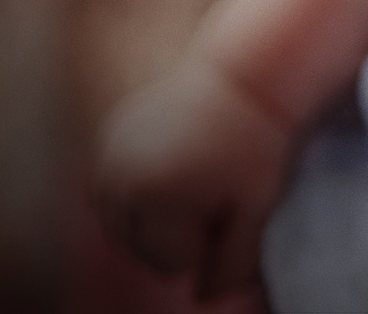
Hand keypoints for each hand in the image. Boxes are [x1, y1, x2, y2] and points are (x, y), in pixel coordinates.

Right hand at [94, 55, 295, 299]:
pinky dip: (137, 193)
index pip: (172, 263)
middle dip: (178, 234)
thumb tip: (201, 300)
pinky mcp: (108, 138)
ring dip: (154, 219)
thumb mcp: (259, 210)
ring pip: (121, 226)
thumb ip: (234, 264)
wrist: (247, 77)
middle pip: (141, 250)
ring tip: (195, 180)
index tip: (231, 201)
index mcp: (155, 195)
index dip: (209, 240)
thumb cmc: (259, 148)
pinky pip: (112, 194)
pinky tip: (173, 168)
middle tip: (215, 188)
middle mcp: (121, 176)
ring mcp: (109, 155)